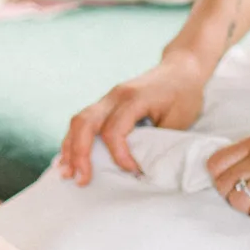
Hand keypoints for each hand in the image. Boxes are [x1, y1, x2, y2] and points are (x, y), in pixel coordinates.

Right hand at [57, 48, 209, 186]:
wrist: (181, 69)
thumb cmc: (184, 95)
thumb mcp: (179, 120)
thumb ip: (158, 142)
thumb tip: (143, 169)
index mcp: (134, 98)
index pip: (114, 130)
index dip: (119, 156)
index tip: (134, 171)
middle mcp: (115, 96)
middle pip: (85, 123)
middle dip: (80, 154)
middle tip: (81, 180)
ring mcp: (107, 98)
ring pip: (78, 121)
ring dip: (70, 149)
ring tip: (65, 173)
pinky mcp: (105, 104)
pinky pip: (82, 122)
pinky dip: (73, 141)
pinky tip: (68, 160)